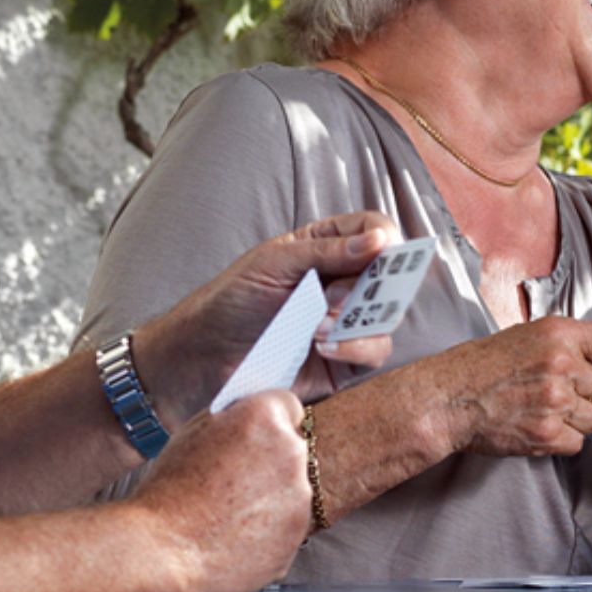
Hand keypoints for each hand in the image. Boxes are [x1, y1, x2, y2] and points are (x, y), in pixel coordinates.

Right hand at [128, 390, 313, 591]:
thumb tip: (253, 417)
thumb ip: (234, 418)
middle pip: (293, 449)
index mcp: (265, 417)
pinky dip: (269, 530)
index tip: (257, 436)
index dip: (269, 421)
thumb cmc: (169, 488)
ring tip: (230, 513)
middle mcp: (291, 452)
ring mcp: (299, 497)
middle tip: (237, 480)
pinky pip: (287, 526)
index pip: (288, 406)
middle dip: (272, 460)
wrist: (162, 548)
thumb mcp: (196, 431)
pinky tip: (235, 535)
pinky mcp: (296, 535)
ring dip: (272, 497)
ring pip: (292, 491)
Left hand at [140, 212, 401, 417]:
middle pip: (390, 273)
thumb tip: (380, 239)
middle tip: (340, 292)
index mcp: (325, 247)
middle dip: (375, 282)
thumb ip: (327, 251)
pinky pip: (373, 352)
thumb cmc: (231, 300)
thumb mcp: (274, 263)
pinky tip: (322, 346)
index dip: (384, 237)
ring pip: (387, 315)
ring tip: (320, 325)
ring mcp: (345, 322)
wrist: (202, 357)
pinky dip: (355, 347)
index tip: (381, 247)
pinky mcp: (344, 361)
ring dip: (360, 318)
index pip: (373, 230)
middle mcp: (342, 282)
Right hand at [428, 319, 591, 457]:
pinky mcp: (546, 432)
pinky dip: (564, 442)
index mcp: (558, 333)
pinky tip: (540, 430)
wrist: (448, 398)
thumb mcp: (528, 338)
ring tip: (550, 417)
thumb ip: (569, 348)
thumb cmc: (483, 368)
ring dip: (581, 424)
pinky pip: (577, 442)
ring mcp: (555, 399)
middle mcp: (561, 363)